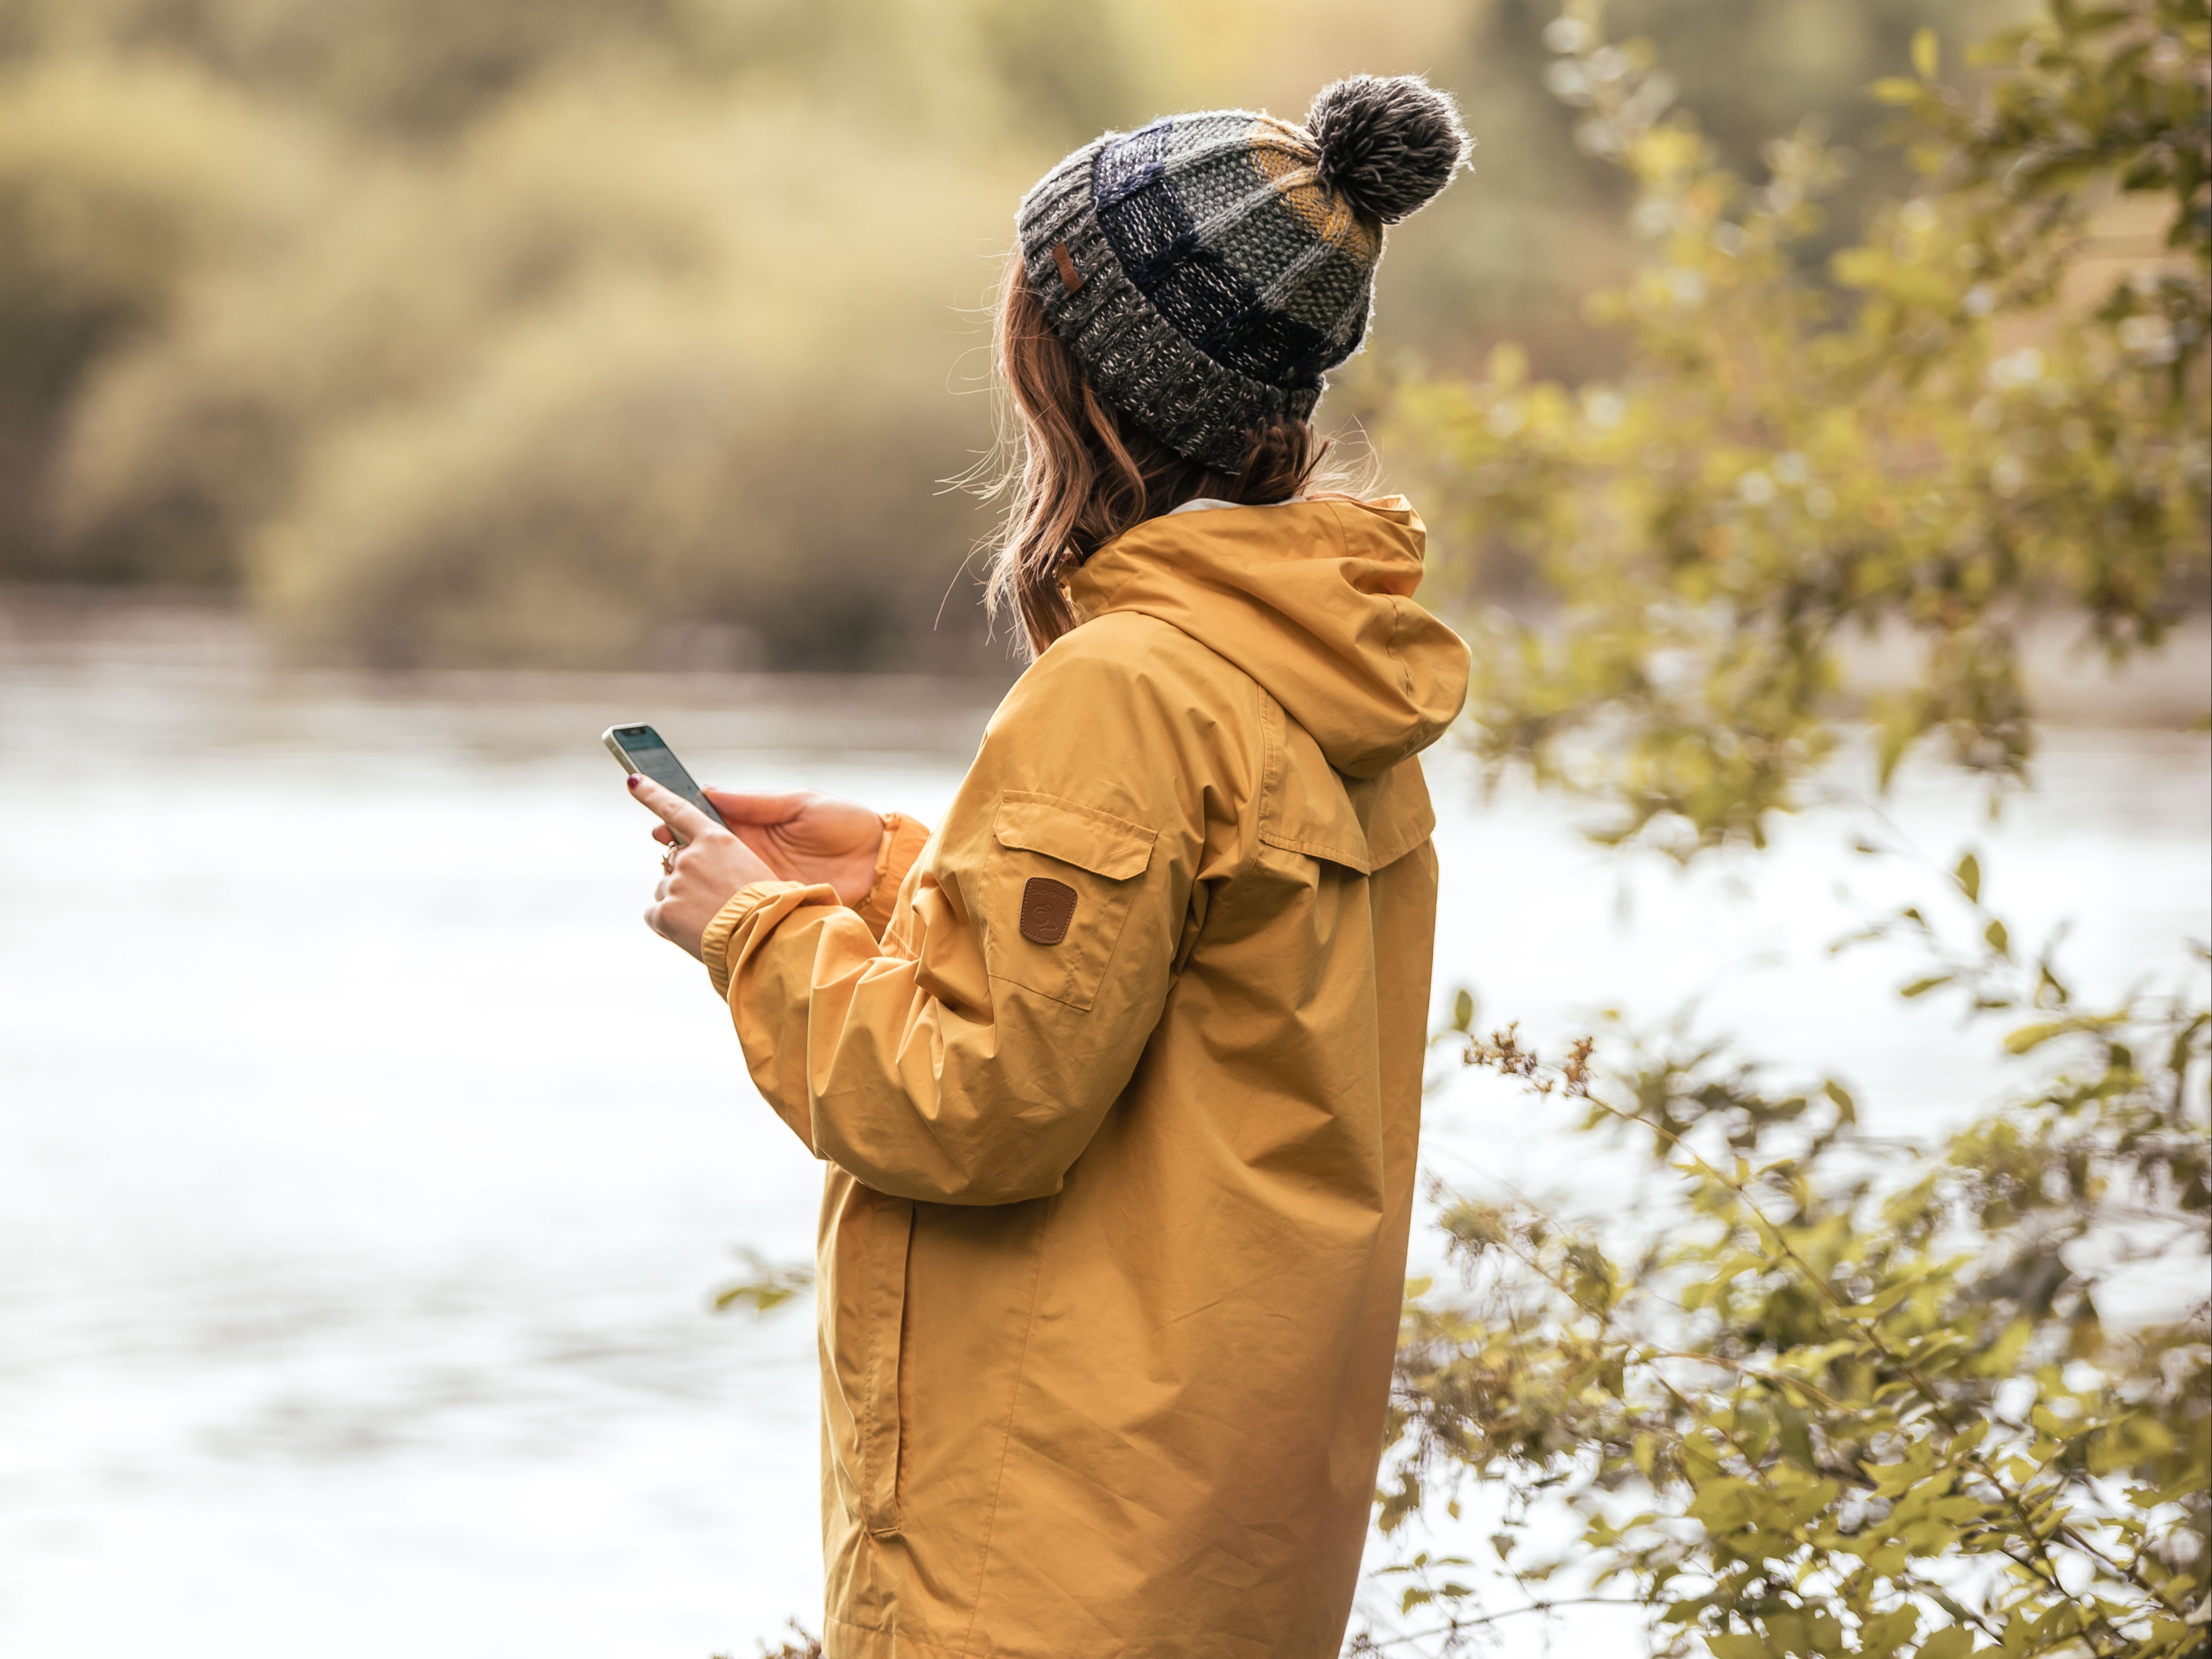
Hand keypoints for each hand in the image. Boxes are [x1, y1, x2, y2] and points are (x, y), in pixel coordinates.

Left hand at [629, 775, 777, 959]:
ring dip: (681, 906)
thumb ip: (727, 862)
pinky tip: (692, 933)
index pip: (677, 810)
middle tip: (711, 902)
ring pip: (666, 891)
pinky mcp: (665, 912)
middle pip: (675, 863)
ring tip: (710, 921)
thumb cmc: (772, 908)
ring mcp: (675, 883)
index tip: (633, 781)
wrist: (766, 938)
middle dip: (686, 880)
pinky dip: (669, 926)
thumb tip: (712, 874)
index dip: (652, 793)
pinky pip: (655, 916)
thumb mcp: (757, 871)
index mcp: (717, 841)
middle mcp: (691, 857)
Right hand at [652, 788, 884, 908]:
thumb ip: (755, 802)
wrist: (880, 861)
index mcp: (756, 822)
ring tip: (675, 879)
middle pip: (703, 854)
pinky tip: (703, 904)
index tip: (659, 824)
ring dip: (694, 880)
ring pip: (714, 880)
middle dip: (679, 854)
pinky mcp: (772, 899)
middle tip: (664, 854)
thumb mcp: (800, 804)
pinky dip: (720, 903)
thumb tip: (710, 791)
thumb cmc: (846, 823)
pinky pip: (739, 902)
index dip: (681, 821)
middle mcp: (752, 851)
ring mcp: (760, 877)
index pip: (708, 821)